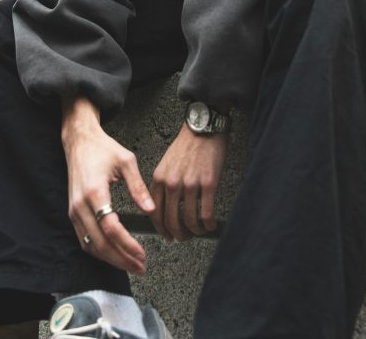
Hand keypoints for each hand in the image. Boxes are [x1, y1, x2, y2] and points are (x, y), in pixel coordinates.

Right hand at [62, 97, 153, 274]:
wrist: (79, 141)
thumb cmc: (102, 148)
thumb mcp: (126, 161)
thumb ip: (138, 186)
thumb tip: (150, 209)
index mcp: (94, 191)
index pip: (110, 228)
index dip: (127, 245)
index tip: (141, 254)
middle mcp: (80, 204)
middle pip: (99, 243)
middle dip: (121, 259)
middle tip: (139, 266)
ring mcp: (74, 210)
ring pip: (90, 245)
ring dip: (110, 258)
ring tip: (130, 264)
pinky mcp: (73, 212)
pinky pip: (84, 239)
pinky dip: (98, 251)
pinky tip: (113, 253)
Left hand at [150, 123, 227, 241]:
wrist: (203, 128)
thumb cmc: (186, 145)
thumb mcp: (166, 163)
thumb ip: (162, 184)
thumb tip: (163, 207)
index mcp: (159, 178)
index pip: (155, 213)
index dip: (161, 229)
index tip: (167, 235)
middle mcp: (172, 183)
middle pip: (171, 221)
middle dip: (178, 235)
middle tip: (184, 238)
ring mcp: (190, 184)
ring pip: (189, 220)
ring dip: (194, 231)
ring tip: (199, 231)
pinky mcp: (208, 183)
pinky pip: (206, 213)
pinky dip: (208, 224)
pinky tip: (210, 225)